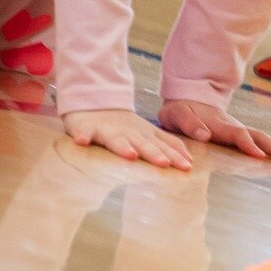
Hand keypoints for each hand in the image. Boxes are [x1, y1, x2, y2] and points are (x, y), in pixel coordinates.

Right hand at [64, 107, 192, 169]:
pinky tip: (82, 142)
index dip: (174, 155)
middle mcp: (128, 132)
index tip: (187, 167)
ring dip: (122, 146)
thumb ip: (168, 144)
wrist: (96, 103)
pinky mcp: (85, 128)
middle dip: (154, 153)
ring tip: (130, 155)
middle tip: (165, 164)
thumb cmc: (125, 125)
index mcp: (144, 134)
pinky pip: (83, 132)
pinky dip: (83, 136)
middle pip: (142, 144)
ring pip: (115, 139)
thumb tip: (189, 159)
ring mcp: (107, 130)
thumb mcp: (149, 133)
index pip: (162, 146)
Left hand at [159, 98, 270, 163]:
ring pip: (264, 138)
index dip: (248, 144)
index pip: (237, 134)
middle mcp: (234, 127)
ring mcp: (240, 130)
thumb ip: (189, 124)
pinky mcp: (242, 135)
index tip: (259, 156)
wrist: (188, 97)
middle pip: (259, 136)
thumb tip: (204, 135)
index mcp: (219, 124)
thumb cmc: (180, 111)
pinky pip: (261, 142)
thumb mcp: (177, 115)